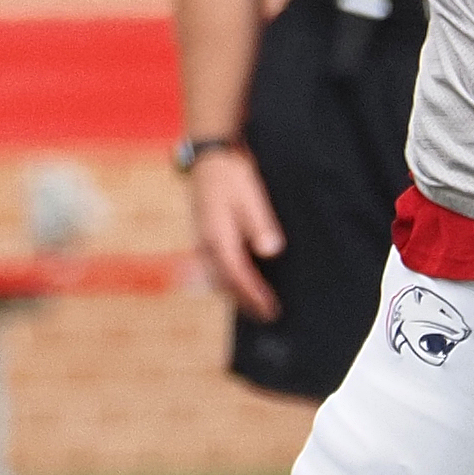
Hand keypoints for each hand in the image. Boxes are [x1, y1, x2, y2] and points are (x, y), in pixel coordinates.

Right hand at [188, 147, 283, 322]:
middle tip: (268, 315)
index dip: (254, 295)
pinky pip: (216, 268)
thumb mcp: (251, 195)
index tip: (270, 309)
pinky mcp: (205, 238)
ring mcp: (202, 243)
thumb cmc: (233, 175)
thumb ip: (260, 224)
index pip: (237, 276)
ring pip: (218, 278)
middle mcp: (206, 245)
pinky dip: (230, 280)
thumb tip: (271, 252)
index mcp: (217, 237)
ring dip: (237, 294)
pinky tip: (243, 281)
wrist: (211, 159)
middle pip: (226, 284)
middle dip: (246, 302)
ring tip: (257, 306)